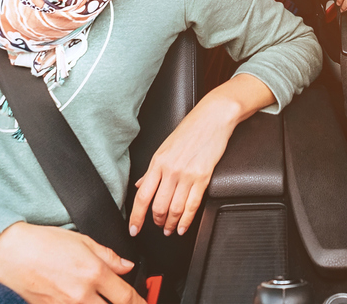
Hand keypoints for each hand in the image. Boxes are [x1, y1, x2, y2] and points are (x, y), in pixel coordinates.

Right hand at [0, 222, 143, 303]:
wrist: (8, 254)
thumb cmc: (40, 243)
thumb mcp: (82, 240)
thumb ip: (108, 255)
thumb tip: (126, 265)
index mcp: (93, 273)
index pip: (127, 297)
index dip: (141, 303)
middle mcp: (82, 295)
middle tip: (129, 302)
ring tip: (103, 300)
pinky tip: (84, 302)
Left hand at [129, 74, 275, 236]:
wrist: (212, 117)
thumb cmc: (190, 130)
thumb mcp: (164, 147)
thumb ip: (152, 170)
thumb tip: (139, 186)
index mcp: (157, 162)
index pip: (142, 196)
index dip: (136, 216)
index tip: (133, 229)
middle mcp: (170, 170)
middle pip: (158, 206)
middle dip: (156, 222)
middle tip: (157, 227)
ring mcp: (187, 174)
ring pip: (175, 209)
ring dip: (170, 224)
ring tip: (169, 229)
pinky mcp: (203, 177)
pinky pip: (192, 205)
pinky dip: (186, 221)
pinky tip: (183, 227)